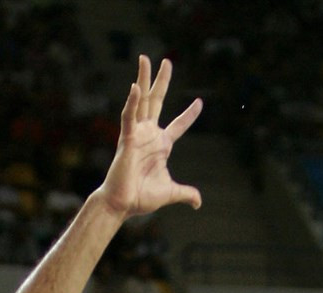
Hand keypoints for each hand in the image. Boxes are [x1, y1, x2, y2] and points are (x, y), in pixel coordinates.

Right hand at [99, 56, 201, 218]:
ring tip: (145, 58)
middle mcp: (149, 135)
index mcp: (160, 145)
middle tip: (167, 62)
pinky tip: (136, 87)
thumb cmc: (141, 197)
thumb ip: (185, 193)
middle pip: (157, 101)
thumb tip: (198, 202)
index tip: (199, 102)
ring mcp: (137, 134)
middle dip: (161, 81)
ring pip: (142, 100)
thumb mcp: (170, 192)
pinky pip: (129, 117)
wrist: (122, 204)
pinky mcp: (126, 139)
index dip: (189, 115)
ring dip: (143, 79)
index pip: (178, 125)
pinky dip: (132, 102)